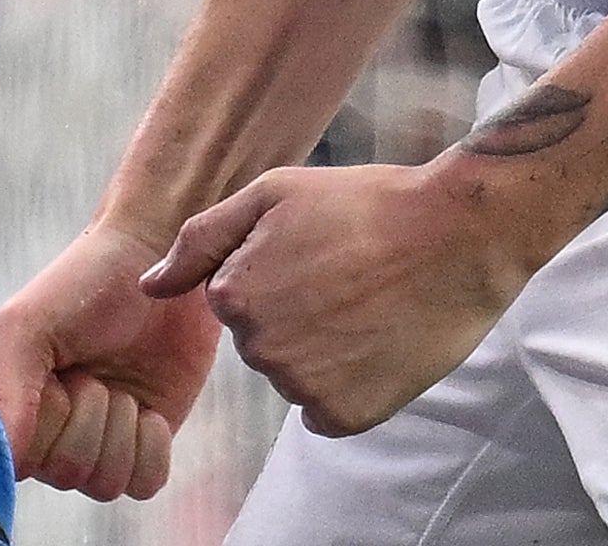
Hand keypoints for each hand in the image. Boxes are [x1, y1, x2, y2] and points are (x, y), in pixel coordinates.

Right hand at [0, 218, 222, 500]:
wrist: (156, 257)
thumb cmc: (82, 282)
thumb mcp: (26, 323)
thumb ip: (6, 391)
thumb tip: (8, 463)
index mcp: (3, 410)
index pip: (13, 464)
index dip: (43, 422)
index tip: (56, 376)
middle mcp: (45, 436)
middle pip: (65, 474)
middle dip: (86, 416)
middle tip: (90, 370)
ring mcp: (97, 442)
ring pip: (104, 484)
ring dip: (119, 427)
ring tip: (116, 382)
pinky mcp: (144, 444)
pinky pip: (146, 484)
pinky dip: (152, 446)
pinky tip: (148, 407)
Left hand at [147, 161, 533, 436]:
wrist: (459, 234)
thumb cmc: (368, 203)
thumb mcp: (276, 192)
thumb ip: (202, 239)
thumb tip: (148, 286)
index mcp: (234, 295)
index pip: (236, 299)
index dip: (279, 271)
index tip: (322, 251)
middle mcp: (259, 349)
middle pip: (264, 341)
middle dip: (298, 313)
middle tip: (350, 275)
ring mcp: (303, 387)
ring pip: (297, 376)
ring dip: (326, 350)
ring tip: (371, 304)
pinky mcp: (346, 415)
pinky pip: (329, 409)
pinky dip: (351, 385)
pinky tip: (379, 343)